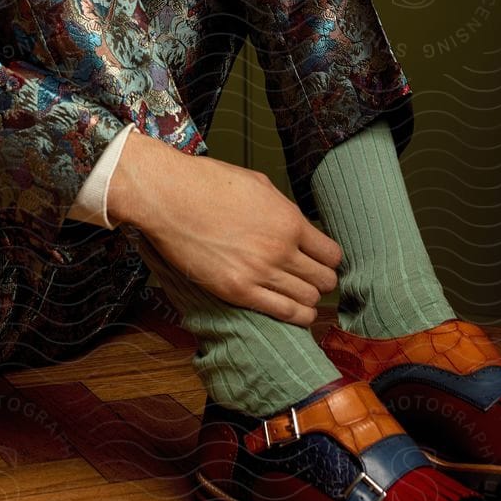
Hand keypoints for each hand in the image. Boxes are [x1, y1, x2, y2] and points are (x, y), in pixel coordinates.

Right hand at [108, 130, 342, 326]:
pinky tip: (297, 313)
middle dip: (322, 280)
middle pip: (324, 280)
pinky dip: (296, 316)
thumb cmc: (208, 184)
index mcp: (289, 220)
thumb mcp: (259, 185)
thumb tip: (296, 225)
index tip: (322, 260)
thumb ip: (283, 209)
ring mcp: (259, 273)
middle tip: (313, 279)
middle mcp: (280, 249)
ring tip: (302, 296)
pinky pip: (283, 313)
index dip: (329, 259)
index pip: (331, 253)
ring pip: (308, 299)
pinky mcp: (238, 291)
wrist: (169, 197)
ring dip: (309, 299)